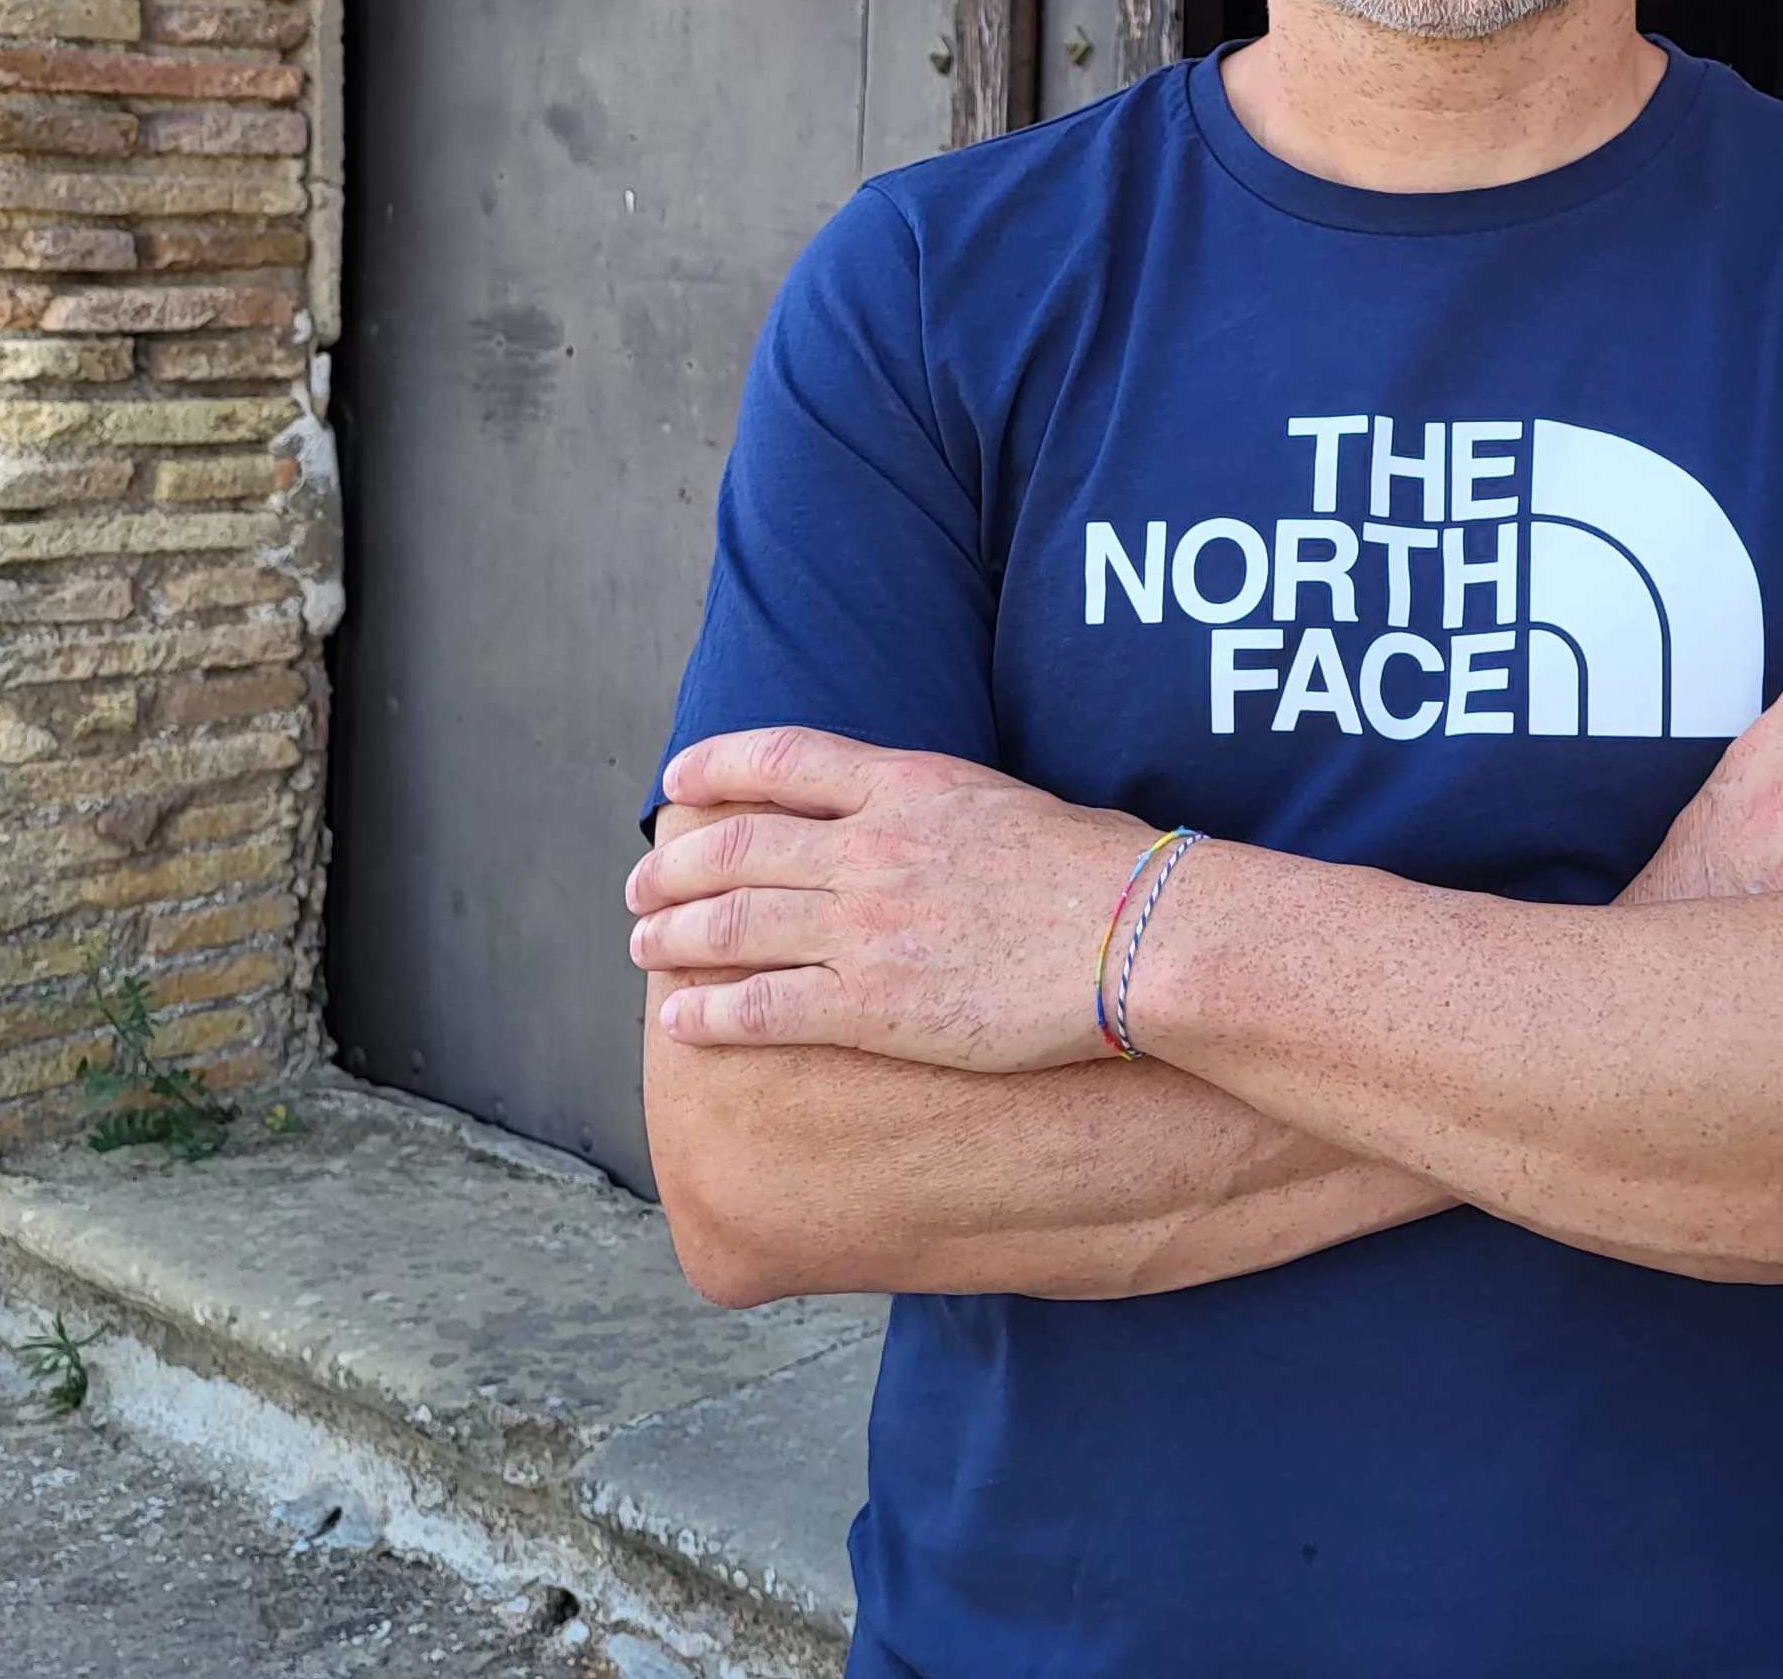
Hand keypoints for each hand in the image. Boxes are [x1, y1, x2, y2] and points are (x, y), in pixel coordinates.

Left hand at [629, 728, 1157, 1067]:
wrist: (1142, 936)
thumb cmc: (1106, 871)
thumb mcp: (1011, 802)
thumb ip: (942, 806)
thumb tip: (918, 819)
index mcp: (910, 785)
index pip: (782, 760)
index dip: (714, 769)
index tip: (678, 784)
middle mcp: (874, 849)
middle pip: (735, 847)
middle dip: (671, 867)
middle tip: (640, 887)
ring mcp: (868, 927)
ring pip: (730, 925)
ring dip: (671, 937)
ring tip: (643, 948)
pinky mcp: (875, 1006)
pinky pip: (762, 1008)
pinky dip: (706, 1014)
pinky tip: (679, 1022)